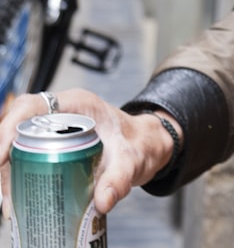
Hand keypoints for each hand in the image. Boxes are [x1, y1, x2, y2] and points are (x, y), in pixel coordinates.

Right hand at [0, 89, 179, 213]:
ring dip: (9, 171)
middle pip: (17, 126)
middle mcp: (61, 112)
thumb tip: (103, 201)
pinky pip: (25, 154)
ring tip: (12, 201)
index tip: (0, 158)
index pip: (31, 107)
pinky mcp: (52, 142)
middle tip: (6, 189)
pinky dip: (18, 175)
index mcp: (78, 104)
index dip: (8, 128)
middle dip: (4, 156)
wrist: (146, 147)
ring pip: (17, 143)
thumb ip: (120, 179)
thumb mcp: (133, 162)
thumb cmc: (139, 144)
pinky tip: (19, 197)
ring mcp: (54, 127)